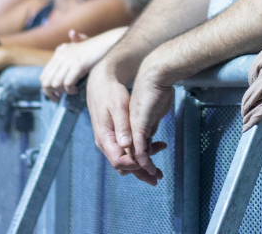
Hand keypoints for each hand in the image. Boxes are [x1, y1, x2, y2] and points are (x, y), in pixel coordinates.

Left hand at [41, 30, 100, 101]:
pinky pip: (68, 83)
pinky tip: (77, 89)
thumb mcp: (82, 43)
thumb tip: (71, 33)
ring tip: (72, 90)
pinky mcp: (78, 64)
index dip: (46, 89)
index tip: (55, 95)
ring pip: (56, 84)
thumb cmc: (96, 45)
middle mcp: (61, 56)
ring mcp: (69, 60)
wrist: (109, 42)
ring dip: (63, 92)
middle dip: (52, 93)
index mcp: (59, 53)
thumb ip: (74, 42)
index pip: (43, 76)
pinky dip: (71, 90)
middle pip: (46, 83)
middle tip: (62, 96)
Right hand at [86, 63, 166, 184]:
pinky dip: (141, 152)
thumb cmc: (110, 93)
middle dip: (140, 173)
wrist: (102, 84)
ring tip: (159, 169)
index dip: (134, 165)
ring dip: (142, 165)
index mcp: (105, 138)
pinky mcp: (117, 136)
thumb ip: (122, 126)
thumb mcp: (118, 107)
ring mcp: (111, 141)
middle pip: (123, 166)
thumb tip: (126, 145)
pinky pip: (128, 150)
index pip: (118, 161)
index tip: (149, 164)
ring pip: (126, 160)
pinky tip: (156, 146)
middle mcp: (106, 143)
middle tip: (158, 177)